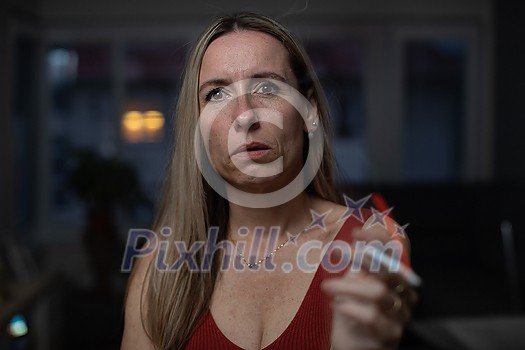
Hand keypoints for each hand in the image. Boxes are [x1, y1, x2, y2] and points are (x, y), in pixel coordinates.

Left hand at [321, 220, 417, 349]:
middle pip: (390, 270)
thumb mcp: (352, 281)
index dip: (379, 239)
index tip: (356, 232)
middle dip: (364, 259)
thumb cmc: (352, 310)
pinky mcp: (390, 334)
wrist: (351, 344)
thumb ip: (357, 262)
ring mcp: (400, 315)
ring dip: (348, 286)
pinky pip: (372, 316)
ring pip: (378, 292)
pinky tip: (338, 306)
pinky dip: (351, 307)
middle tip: (339, 255)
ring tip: (328, 286)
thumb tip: (354, 237)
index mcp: (396, 277)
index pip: (395, 252)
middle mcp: (404, 294)